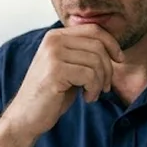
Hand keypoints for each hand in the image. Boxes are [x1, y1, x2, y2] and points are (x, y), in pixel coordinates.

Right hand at [3, 25, 124, 137]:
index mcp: (55, 36)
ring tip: (92, 94)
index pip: (93, 29)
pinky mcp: (55, 71)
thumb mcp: (68, 67)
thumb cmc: (51, 94)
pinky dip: (94, 89)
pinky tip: (86, 98)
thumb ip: (83, 54)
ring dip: (101, 82)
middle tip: (104, 87)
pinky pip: (90, 75)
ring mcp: (53, 55)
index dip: (112, 43)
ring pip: (96, 61)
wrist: (26, 116)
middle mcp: (53, 40)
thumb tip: (113, 47)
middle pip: (98, 45)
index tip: (119, 59)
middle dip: (108, 68)